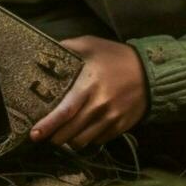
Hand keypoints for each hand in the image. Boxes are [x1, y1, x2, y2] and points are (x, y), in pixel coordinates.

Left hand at [30, 37, 147, 148]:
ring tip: (64, 134)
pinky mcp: (120, 127)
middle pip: (70, 132)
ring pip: (83, 141)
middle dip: (55, 137)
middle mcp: (99, 106)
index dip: (48, 125)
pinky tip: (84, 130)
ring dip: (70, 141)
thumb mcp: (92, 44)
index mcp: (89, 86)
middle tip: (45, 134)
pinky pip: (98, 141)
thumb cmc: (116, 57)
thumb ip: (68, 47)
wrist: (151, 72)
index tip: (34, 134)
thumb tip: (45, 50)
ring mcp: (111, 119)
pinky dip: (87, 139)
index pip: (65, 111)